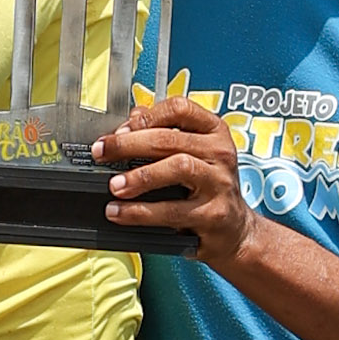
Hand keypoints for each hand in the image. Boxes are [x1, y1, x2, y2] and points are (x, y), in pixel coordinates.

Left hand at [101, 89, 251, 273]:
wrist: (235, 230)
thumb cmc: (210, 187)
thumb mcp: (194, 154)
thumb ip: (165, 133)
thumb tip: (133, 117)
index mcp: (213, 132)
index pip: (180, 109)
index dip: (147, 117)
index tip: (121, 129)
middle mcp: (220, 153)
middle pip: (170, 139)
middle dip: (129, 145)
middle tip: (102, 153)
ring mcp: (219, 183)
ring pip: (178, 168)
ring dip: (139, 177)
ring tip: (114, 185)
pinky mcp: (212, 214)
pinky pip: (172, 210)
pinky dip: (140, 212)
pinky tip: (121, 212)